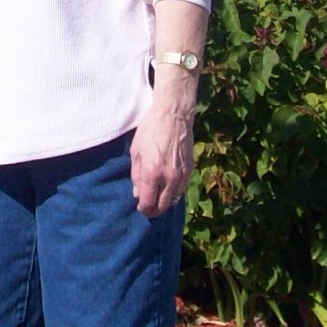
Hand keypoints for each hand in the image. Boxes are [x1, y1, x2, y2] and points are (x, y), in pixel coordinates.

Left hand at [130, 97, 195, 217]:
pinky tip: (166, 189)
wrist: (173, 116)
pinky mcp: (190, 170)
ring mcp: (182, 175)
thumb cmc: (150, 130)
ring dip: (164, 203)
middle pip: (162, 206)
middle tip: (148, 208)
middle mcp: (169, 178)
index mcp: (152, 173)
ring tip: (157, 200)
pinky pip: (181, 190)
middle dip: (153, 210)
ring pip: (174, 200)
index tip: (140, 207)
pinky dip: (173, 193)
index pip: (148, 203)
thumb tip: (138, 194)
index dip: (143, 209)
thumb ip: (136, 175)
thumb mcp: (136, 152)